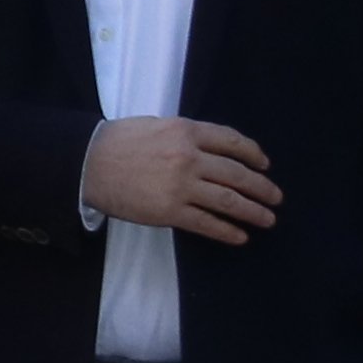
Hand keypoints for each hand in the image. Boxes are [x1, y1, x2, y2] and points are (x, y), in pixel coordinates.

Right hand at [79, 116, 280, 244]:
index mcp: (186, 132)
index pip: (232, 142)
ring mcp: (181, 186)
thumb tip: (210, 150)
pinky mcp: (170, 211)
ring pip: (229, 201)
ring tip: (267, 220)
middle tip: (275, 198)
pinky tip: (240, 236)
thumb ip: (185, 136)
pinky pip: (207, 223)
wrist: (87, 163)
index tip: (264, 165)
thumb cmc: (118, 141)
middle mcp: (189, 158)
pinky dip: (227, 231)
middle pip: (238, 174)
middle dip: (262, 188)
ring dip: (253, 212)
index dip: (254, 154)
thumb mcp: (157, 125)